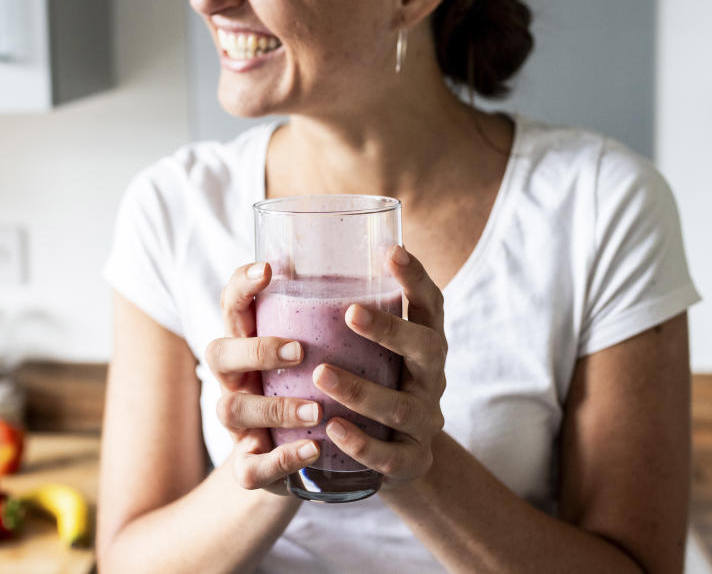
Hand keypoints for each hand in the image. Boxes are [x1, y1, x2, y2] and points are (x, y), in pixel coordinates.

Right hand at [204, 262, 320, 494]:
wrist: (316, 462)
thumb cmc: (324, 387)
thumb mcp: (328, 346)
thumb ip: (343, 311)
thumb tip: (386, 252)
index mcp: (251, 342)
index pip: (232, 305)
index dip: (242, 286)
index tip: (269, 269)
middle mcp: (236, 380)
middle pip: (219, 355)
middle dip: (257, 349)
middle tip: (299, 349)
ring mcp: (239, 424)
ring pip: (232, 410)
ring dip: (275, 407)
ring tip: (316, 408)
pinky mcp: (252, 465)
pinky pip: (254, 467)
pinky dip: (283, 458)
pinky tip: (313, 448)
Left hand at [314, 246, 447, 490]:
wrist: (390, 458)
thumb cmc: (368, 384)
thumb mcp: (366, 350)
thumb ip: (340, 316)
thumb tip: (279, 259)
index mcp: (423, 344)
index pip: (430, 304)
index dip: (416, 278)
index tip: (391, 250)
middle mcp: (431, 379)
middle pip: (428, 350)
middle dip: (391, 329)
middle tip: (350, 312)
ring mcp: (424, 422)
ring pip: (400, 406)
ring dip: (361, 390)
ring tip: (321, 374)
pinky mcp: (410, 462)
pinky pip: (389, 457)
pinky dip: (362, 444)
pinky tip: (334, 429)